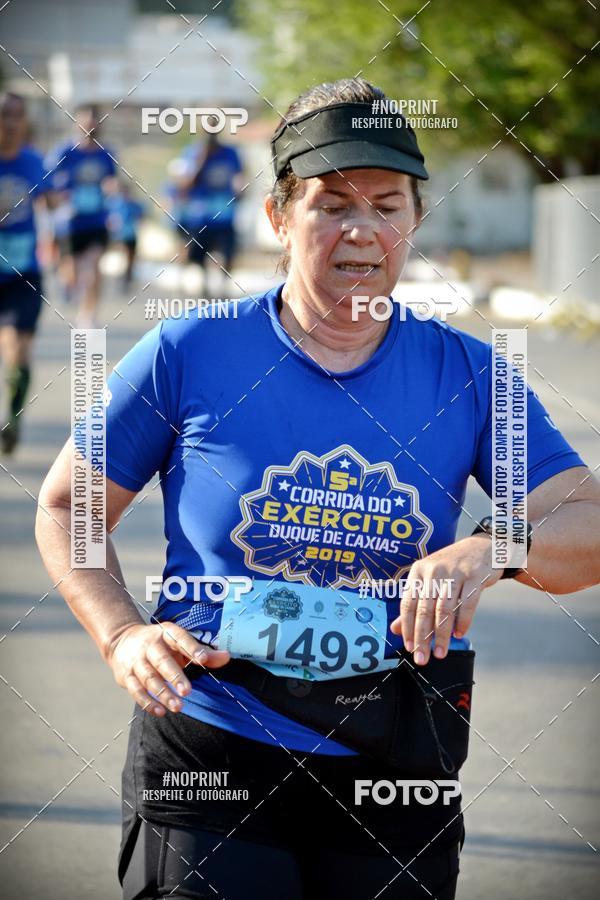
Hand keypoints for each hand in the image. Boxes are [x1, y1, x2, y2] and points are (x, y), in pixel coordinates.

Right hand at [107, 622, 229, 715]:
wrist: (122, 640)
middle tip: (187, 692)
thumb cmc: (160, 644)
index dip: (192, 648)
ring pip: (149, 678)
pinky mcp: (126, 675)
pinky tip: (160, 711)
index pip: (180, 639)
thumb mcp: (179, 643)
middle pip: (162, 661)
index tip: (204, 660)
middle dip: (174, 676)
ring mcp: (136, 660)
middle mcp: (149, 645)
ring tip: (177, 706)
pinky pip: (136, 690)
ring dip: (162, 693)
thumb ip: (202, 652)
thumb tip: (227, 657)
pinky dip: (147, 702)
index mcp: (166, 633)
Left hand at [390, 535, 502, 664]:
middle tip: (422, 658)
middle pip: (425, 609)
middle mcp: (434, 570)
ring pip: (445, 609)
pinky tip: (459, 634)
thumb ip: (413, 604)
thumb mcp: (429, 580)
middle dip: (423, 637)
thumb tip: (396, 629)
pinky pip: (467, 603)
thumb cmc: (451, 568)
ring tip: (441, 652)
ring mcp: (455, 572)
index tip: (409, 647)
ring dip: (442, 634)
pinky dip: (463, 622)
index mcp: (418, 571)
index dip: (407, 627)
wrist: (482, 547)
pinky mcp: (474, 576)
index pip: (408, 604)